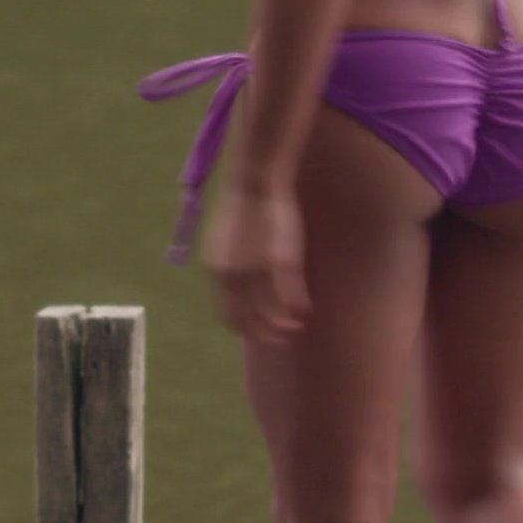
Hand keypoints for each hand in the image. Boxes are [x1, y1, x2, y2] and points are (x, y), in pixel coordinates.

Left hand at [202, 185, 309, 343]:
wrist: (254, 182)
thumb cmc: (244, 210)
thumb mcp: (228, 244)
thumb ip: (233, 270)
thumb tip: (244, 289)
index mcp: (216, 271)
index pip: (227, 314)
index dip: (243, 328)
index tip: (258, 335)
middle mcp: (231, 276)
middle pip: (247, 321)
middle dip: (264, 335)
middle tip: (281, 340)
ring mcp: (254, 271)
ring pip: (269, 314)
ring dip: (283, 327)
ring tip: (296, 329)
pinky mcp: (277, 263)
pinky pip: (288, 296)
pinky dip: (296, 308)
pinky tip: (305, 312)